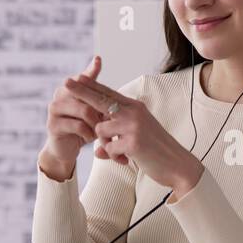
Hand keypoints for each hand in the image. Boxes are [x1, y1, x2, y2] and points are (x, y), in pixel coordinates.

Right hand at [38, 55, 105, 181]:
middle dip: (100, 108)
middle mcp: (60, 95)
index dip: (91, 70)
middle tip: (109, 118)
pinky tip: (89, 138)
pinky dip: (88, 133)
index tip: (99, 60)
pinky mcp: (53, 124)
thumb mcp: (93, 110)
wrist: (67, 149)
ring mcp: (54, 108)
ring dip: (96, 122)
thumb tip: (100, 65)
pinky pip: (78, 125)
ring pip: (83, 110)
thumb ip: (97, 95)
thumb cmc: (83, 127)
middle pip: (85, 94)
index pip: (83, 77)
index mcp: (70, 89)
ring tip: (99, 131)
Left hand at [64, 69, 203, 199]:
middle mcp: (134, 112)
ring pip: (100, 130)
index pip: (109, 94)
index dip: (91, 86)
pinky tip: (126, 160)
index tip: (77, 78)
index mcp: (136, 107)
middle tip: (64, 83)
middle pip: (100, 100)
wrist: (177, 165)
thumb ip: (116, 138)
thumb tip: (97, 151)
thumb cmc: (157, 152)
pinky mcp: (132, 142)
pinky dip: (113, 157)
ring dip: (105, 144)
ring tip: (120, 153)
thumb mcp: (137, 138)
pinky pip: (108, 148)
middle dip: (81, 92)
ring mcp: (133, 126)